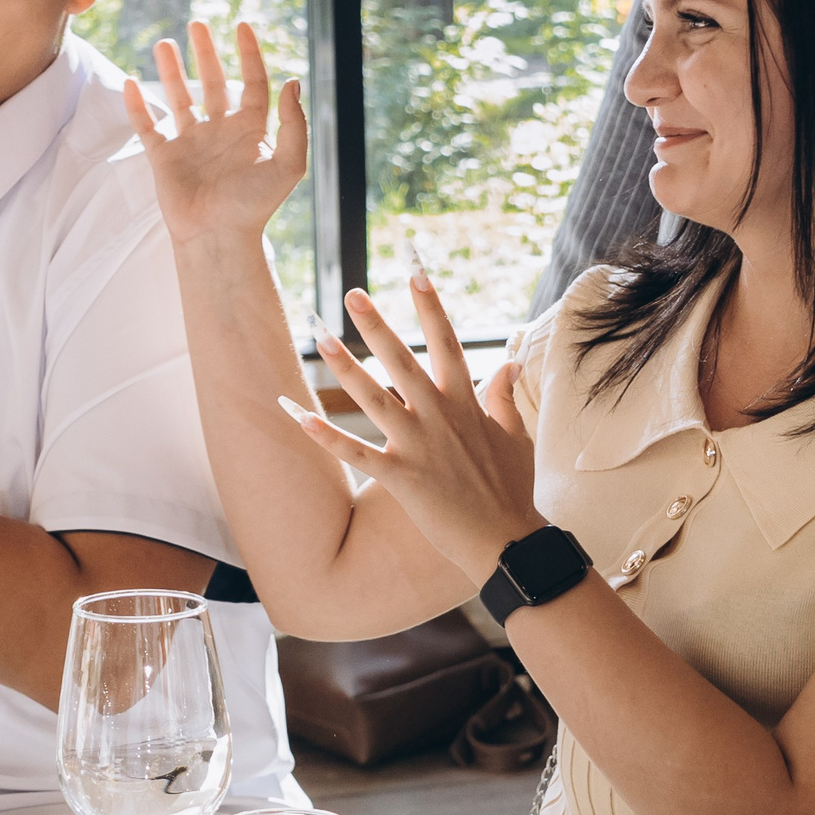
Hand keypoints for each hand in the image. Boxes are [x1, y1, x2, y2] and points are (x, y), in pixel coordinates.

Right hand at [122, 20, 307, 249]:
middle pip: (214, 82)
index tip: (242, 25)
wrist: (219, 236)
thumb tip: (293, 82)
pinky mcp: (165, 158)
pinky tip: (131, 83)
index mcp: (251, 130)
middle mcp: (221, 132)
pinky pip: (149, 126)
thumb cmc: (256, 205)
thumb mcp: (288, 163)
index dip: (249, 54)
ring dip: (172, 71)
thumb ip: (293, 123)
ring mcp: (191, 144)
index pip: (252, 82)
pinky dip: (138, 106)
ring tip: (164, 43)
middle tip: (198, 25)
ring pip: (180, 98)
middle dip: (206, 54)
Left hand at [285, 275, 543, 582]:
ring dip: (345, 368)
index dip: (430, 305)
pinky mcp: (403, 479)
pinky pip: (357, 453)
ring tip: (319, 338)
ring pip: (374, 399)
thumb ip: (503, 396)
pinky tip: (299, 417)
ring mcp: (420, 446)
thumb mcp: (514, 435)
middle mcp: (440, 417)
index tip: (416, 271)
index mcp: (466, 403)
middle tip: (351, 293)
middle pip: (403, 361)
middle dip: (376, 325)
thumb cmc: (512, 490)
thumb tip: (509, 361)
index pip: (447, 342)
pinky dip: (327, 436)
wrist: (508, 543)